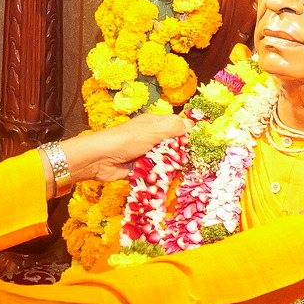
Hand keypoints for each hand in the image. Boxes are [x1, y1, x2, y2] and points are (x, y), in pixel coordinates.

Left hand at [59, 112, 189, 184]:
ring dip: (173, 166)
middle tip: (197, 160)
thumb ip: (174, 128)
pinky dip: (162, 176)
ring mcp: (148, 154)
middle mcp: (153, 137)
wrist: (100, 160)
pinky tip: (172, 180)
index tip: (204, 142)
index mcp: (156, 123)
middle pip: (175, 144)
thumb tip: (193, 123)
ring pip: (168, 160)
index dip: (190, 132)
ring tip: (187, 172)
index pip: (179, 125)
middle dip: (184, 152)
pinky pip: (157, 173)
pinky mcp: (142, 169)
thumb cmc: (125, 140)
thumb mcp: (153, 131)